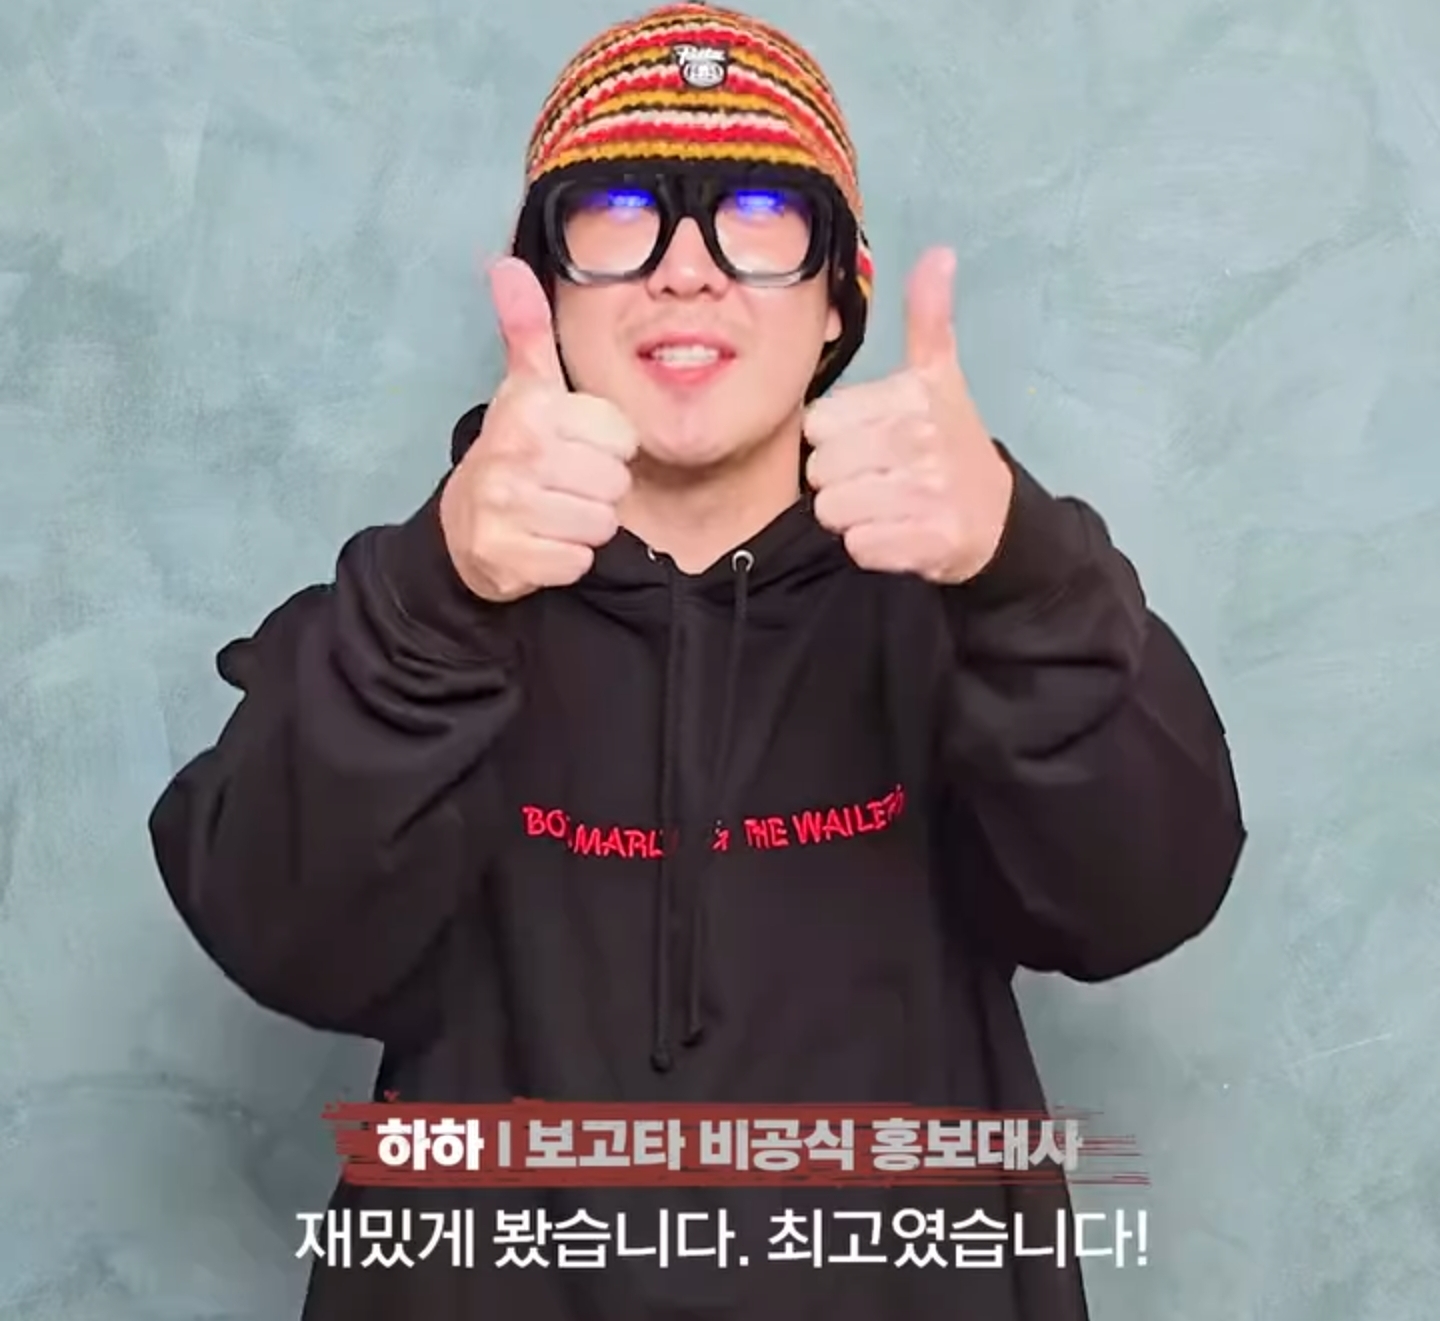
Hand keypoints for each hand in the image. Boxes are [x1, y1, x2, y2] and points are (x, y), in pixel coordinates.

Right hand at [440, 258, 637, 602]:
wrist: (463, 527)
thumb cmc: (512, 451)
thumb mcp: (524, 388)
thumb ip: (527, 329)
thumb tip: (506, 265)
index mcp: (532, 409)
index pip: (622, 438)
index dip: (608, 448)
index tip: (575, 448)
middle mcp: (516, 453)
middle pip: (615, 484)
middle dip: (598, 490)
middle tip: (563, 484)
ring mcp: (507, 506)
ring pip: (600, 525)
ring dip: (583, 526)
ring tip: (553, 512)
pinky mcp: (507, 556)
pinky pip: (577, 562)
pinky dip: (566, 559)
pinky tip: (543, 542)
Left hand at [804, 246, 1014, 584]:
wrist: (996, 516)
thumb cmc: (952, 442)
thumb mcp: (940, 376)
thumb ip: (929, 319)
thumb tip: (939, 255)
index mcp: (911, 397)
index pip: (818, 424)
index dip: (834, 438)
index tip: (867, 439)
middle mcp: (919, 442)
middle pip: (821, 470)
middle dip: (839, 479)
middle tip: (876, 476)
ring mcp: (926, 494)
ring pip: (834, 510)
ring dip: (851, 515)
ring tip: (884, 503)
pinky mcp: (927, 543)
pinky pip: (857, 547)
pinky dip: (870, 547)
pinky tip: (895, 531)